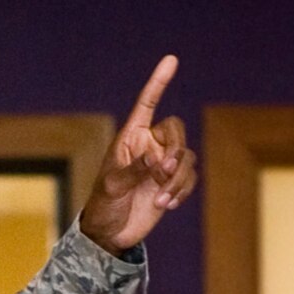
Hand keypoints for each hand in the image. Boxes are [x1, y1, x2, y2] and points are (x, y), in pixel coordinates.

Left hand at [77, 56, 196, 255]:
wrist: (111, 232)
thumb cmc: (104, 205)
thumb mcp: (112, 186)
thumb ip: (133, 170)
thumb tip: (156, 158)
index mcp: (130, 137)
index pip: (147, 104)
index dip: (158, 82)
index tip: (171, 60)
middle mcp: (149, 146)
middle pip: (176, 132)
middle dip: (174, 153)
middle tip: (162, 174)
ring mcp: (162, 165)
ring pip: (186, 159)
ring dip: (177, 180)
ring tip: (161, 200)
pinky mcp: (172, 184)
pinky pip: (189, 178)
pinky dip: (182, 191)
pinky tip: (166, 205)